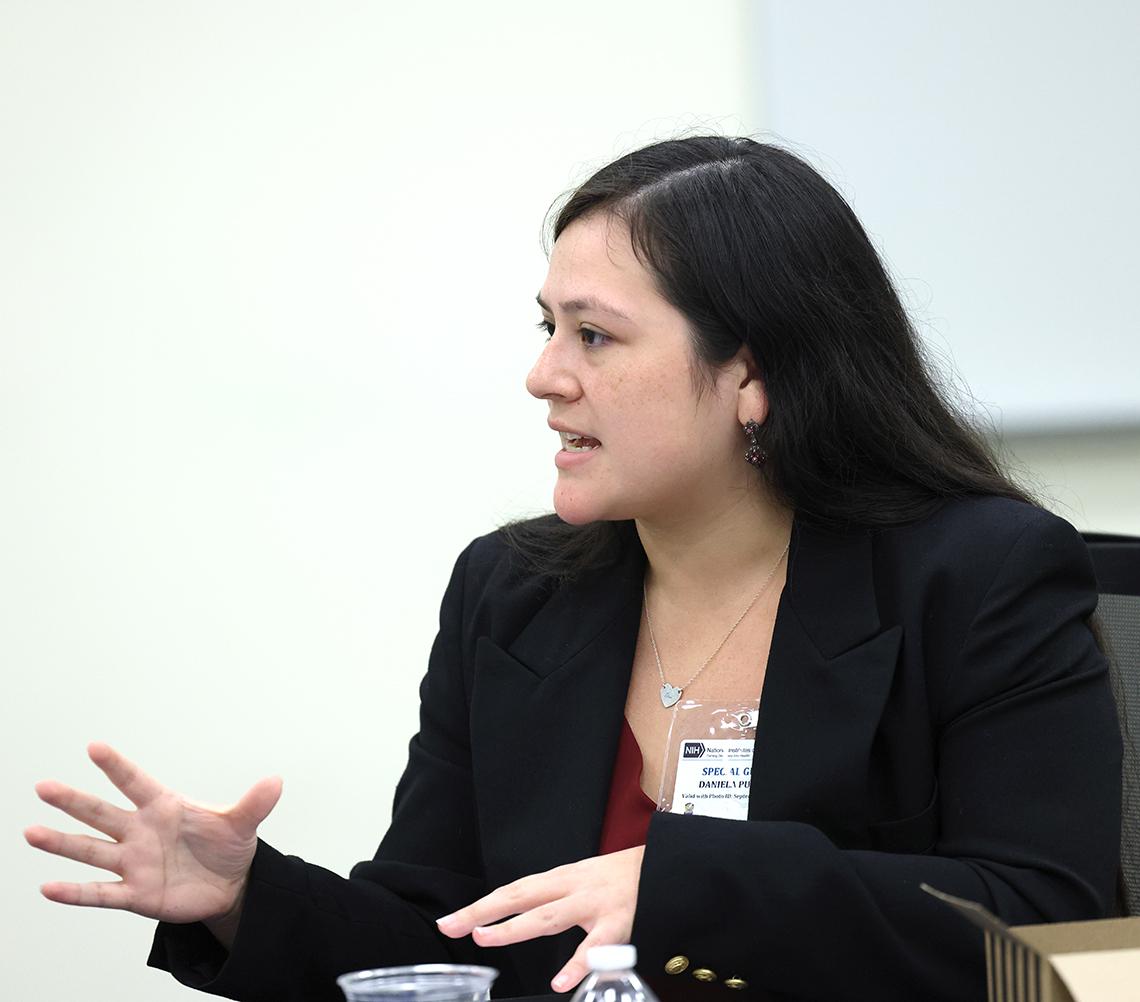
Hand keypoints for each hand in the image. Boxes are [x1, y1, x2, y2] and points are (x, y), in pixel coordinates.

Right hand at [25, 742, 281, 929]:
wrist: (229, 886)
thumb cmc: (227, 846)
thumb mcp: (242, 823)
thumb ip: (254, 803)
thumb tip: (277, 781)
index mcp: (165, 807)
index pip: (137, 782)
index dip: (118, 767)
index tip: (95, 747)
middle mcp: (141, 832)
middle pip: (102, 813)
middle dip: (74, 801)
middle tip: (44, 786)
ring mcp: (134, 863)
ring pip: (91, 851)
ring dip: (62, 843)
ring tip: (31, 831)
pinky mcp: (135, 895)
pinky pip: (100, 893)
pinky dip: (75, 892)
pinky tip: (49, 887)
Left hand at [435, 846, 644, 993]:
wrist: (669, 863)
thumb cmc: (625, 877)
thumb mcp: (586, 880)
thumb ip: (557, 897)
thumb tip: (522, 915)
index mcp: (564, 878)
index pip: (515, 891)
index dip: (483, 905)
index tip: (451, 921)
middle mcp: (573, 886)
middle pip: (521, 896)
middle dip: (484, 911)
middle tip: (453, 926)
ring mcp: (595, 903)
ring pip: (549, 915)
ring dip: (515, 927)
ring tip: (487, 938)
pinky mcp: (620, 922)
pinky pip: (596, 947)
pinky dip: (578, 964)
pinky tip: (561, 982)